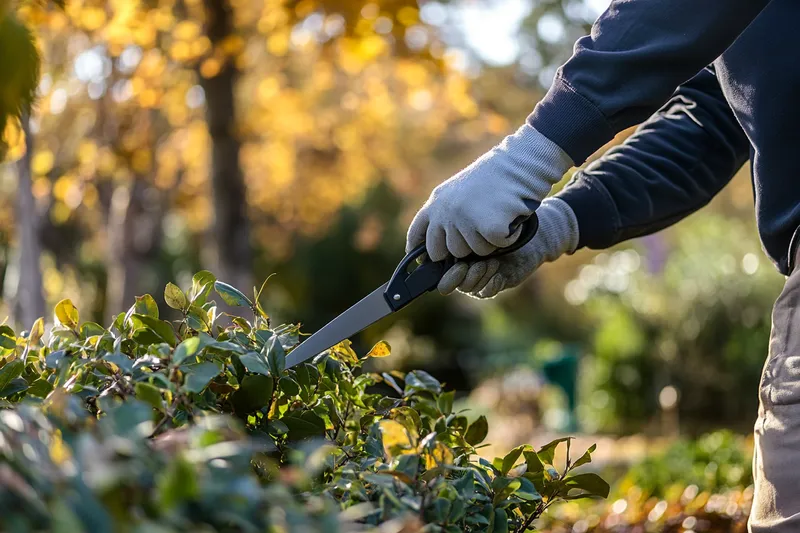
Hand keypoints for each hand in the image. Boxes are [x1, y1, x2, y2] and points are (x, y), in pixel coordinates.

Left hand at [406, 124, 572, 261]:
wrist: (519, 163)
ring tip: (498, 215)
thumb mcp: (460, 191)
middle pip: (449, 251)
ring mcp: (465, 220)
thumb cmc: (495, 177)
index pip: (418, 232)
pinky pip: (496, 246)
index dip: (421, 250)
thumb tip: (436, 249)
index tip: (422, 262)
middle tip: (482, 228)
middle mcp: (446, 212)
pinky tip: (509, 218)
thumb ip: (446, 213)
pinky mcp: (488, 227)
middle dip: (465, 247)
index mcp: (437, 201)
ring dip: (489, 241)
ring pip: (474, 252)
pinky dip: (507, 237)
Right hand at [437, 198, 578, 297]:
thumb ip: (451, 226)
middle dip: (459, 272)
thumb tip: (428, 237)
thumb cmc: (499, 216)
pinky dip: (490, 284)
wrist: (529, 228)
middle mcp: (464, 266)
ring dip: (477, 276)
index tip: (448, 259)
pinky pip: (487, 291)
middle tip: (470, 262)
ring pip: (469, 287)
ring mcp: (480, 275)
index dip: (440, 266)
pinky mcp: (498, 281)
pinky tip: (497, 271)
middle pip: (449, 282)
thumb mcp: (472, 217)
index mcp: (453, 251)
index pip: (436, 268)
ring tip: (489, 263)